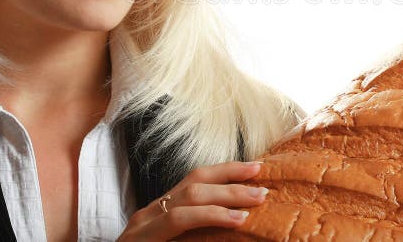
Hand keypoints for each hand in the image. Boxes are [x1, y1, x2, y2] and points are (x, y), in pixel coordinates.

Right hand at [116, 160, 267, 240]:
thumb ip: (195, 233)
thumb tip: (234, 224)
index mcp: (158, 214)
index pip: (194, 182)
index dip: (224, 172)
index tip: (254, 169)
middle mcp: (150, 214)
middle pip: (194, 182)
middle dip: (230, 176)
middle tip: (261, 176)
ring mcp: (143, 226)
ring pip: (188, 198)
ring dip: (226, 195)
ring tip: (256, 198)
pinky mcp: (141, 239)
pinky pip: (178, 221)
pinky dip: (209, 217)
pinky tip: (235, 220)